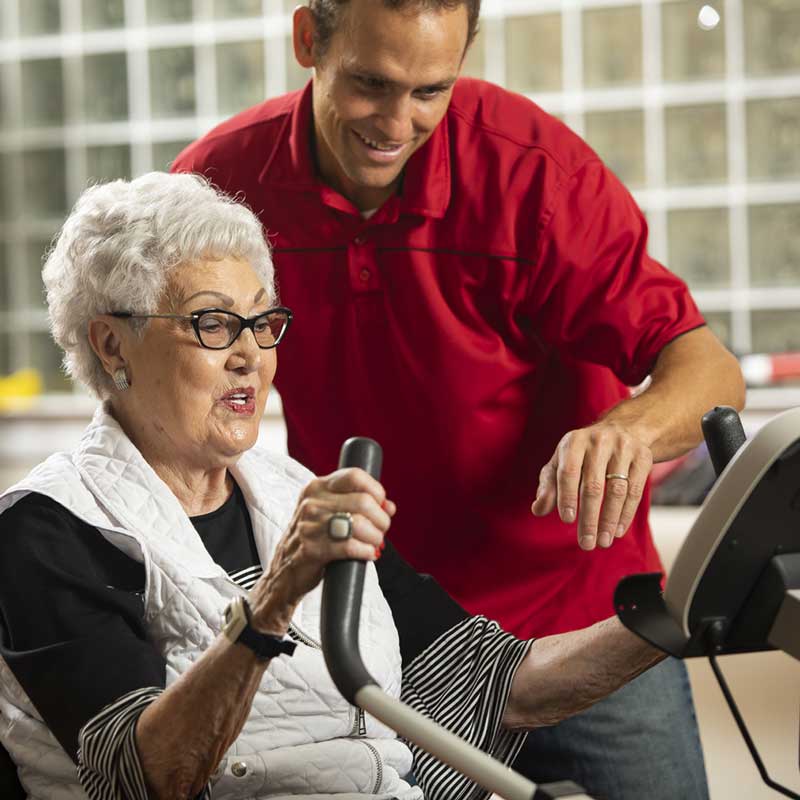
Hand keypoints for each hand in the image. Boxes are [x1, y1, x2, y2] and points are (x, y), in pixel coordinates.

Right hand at [252, 468, 394, 627]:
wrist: (284, 572)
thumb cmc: (312, 539)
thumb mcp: (328, 513)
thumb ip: (357, 504)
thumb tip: (389, 507)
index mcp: (317, 488)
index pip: (355, 476)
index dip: (376, 490)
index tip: (380, 506)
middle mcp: (312, 503)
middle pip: (364, 502)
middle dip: (381, 519)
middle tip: (381, 531)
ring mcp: (309, 526)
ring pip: (360, 524)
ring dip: (375, 537)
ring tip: (374, 544)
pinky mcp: (312, 549)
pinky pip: (350, 546)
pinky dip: (365, 551)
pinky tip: (367, 554)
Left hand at [530, 421, 651, 550]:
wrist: (623, 430)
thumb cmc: (583, 454)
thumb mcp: (561, 463)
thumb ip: (548, 486)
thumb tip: (538, 510)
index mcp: (574, 442)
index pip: (569, 472)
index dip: (567, 496)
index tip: (567, 520)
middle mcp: (599, 442)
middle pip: (593, 485)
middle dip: (589, 518)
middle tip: (586, 543)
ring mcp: (623, 448)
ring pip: (617, 490)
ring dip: (609, 520)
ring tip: (603, 542)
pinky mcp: (643, 457)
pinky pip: (635, 490)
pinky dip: (626, 514)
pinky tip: (617, 531)